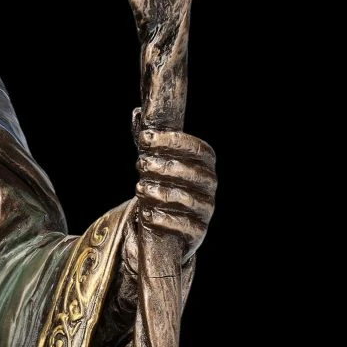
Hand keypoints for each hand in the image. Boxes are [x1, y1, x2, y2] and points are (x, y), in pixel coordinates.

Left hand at [126, 123, 215, 268]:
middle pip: (194, 173)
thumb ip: (151, 141)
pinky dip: (165, 220)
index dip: (173, 141)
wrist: (171, 223)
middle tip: (140, 165)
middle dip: (164, 167)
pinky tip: (147, 214)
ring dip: (162, 193)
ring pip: (188, 199)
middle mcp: (209, 186)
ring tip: (140, 189)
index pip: (199, 149)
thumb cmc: (164, 183)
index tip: (146, 138)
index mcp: (204, 164)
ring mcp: (205, 210)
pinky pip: (186, 226)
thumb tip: (138, 114)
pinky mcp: (197, 232)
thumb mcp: (158, 161)